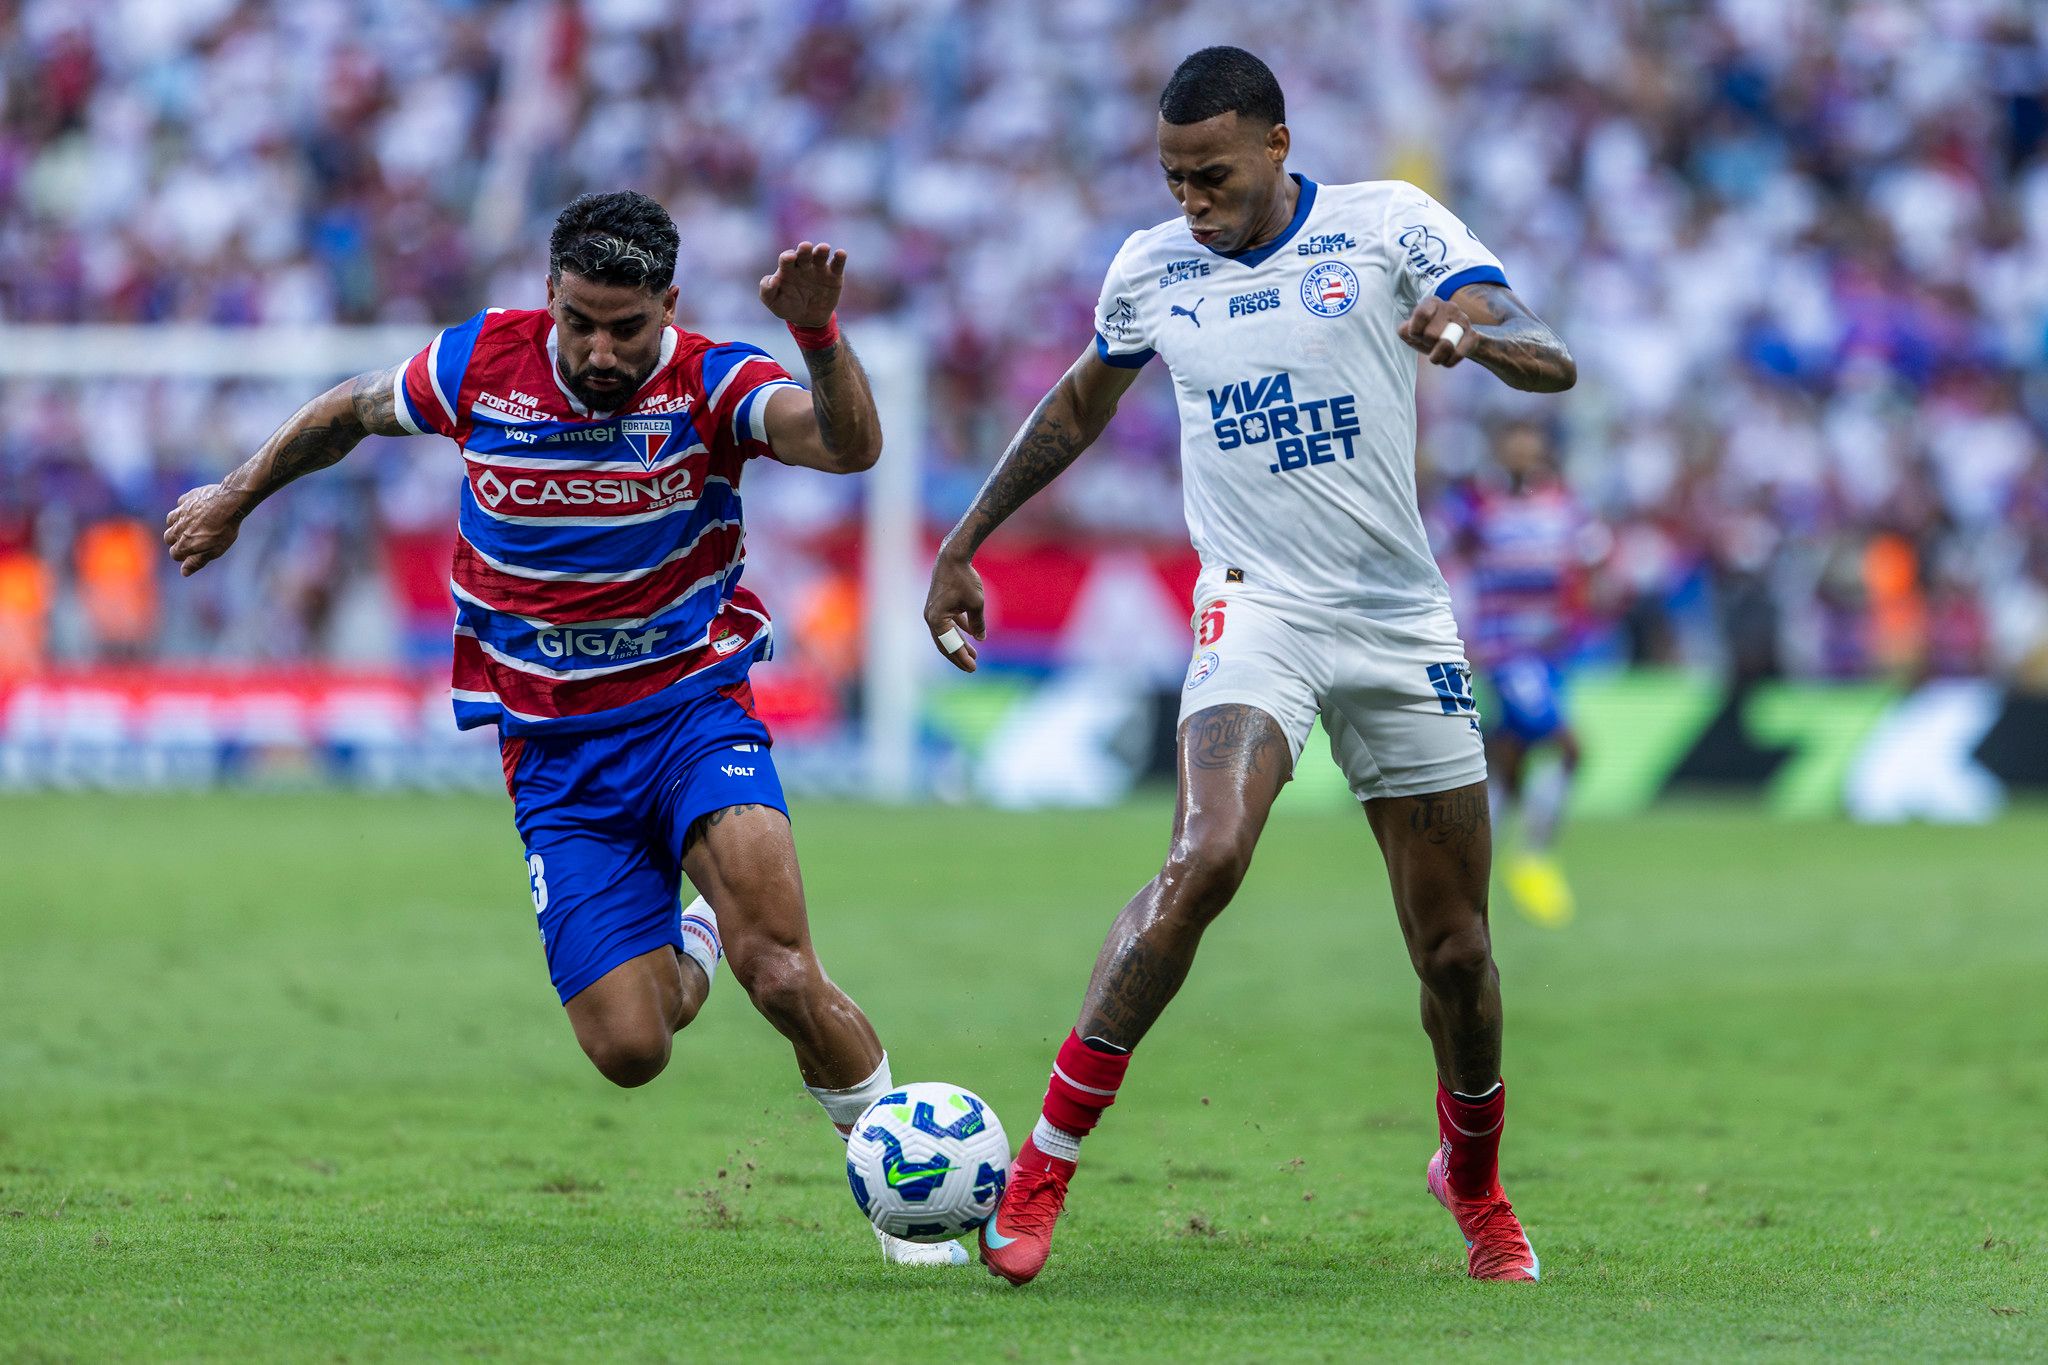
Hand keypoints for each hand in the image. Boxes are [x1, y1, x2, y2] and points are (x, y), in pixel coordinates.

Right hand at [163, 483, 250, 575]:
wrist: (229, 502)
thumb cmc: (224, 529)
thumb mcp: (214, 550)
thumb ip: (197, 561)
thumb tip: (183, 572)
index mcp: (183, 543)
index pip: (174, 554)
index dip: (183, 556)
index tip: (192, 553)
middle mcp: (177, 528)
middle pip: (168, 537)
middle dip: (176, 541)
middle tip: (190, 539)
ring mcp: (180, 512)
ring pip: (170, 521)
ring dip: (176, 524)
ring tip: (190, 525)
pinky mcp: (186, 498)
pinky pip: (180, 504)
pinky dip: (184, 508)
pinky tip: (194, 508)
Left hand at [758, 242, 846, 327]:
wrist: (808, 319)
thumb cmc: (787, 306)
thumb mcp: (773, 302)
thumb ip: (767, 291)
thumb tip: (772, 281)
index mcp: (787, 268)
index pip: (786, 258)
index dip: (787, 257)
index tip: (789, 259)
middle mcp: (803, 265)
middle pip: (804, 253)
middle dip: (804, 249)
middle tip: (805, 246)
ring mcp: (819, 268)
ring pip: (820, 255)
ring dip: (821, 250)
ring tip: (824, 248)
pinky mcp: (834, 275)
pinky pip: (837, 264)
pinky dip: (840, 258)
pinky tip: (841, 253)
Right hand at [923, 547, 985, 672]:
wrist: (952, 557)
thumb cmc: (964, 579)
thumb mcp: (976, 603)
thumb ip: (978, 623)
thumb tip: (981, 639)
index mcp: (936, 619)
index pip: (950, 644)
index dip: (962, 657)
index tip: (973, 668)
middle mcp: (931, 617)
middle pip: (945, 643)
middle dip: (959, 655)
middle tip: (971, 668)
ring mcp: (933, 611)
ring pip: (947, 634)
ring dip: (960, 643)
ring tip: (974, 655)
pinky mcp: (939, 605)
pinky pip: (949, 623)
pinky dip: (959, 630)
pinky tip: (972, 635)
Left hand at [1397, 295, 1478, 367]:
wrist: (1455, 340)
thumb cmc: (1428, 333)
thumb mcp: (1412, 331)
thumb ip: (1404, 330)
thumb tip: (1407, 330)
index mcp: (1432, 302)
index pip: (1422, 314)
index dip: (1415, 330)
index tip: (1415, 335)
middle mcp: (1449, 307)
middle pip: (1431, 334)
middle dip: (1426, 344)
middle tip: (1429, 343)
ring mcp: (1463, 321)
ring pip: (1446, 344)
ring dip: (1436, 356)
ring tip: (1435, 356)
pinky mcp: (1472, 336)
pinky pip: (1458, 354)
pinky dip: (1448, 362)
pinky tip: (1446, 360)